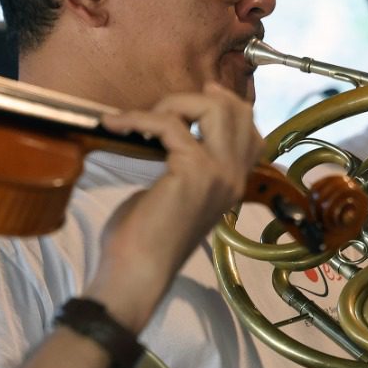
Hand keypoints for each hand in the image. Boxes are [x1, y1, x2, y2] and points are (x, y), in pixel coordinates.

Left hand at [89, 84, 262, 328]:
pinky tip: (114, 125)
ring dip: (171, 104)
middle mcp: (235, 177)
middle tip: (161, 111)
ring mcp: (219, 173)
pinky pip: (169, 125)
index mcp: (234, 185)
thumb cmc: (146, 239)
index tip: (198, 95)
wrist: (136, 272)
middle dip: (194, 99)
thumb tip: (177, 133)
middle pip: (237, 110)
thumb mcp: (179, 196)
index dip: (227, 106)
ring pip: (212, 108)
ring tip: (141, 120)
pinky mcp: (194, 171)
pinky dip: (138, 119)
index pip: (253, 131)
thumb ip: (189, 167)